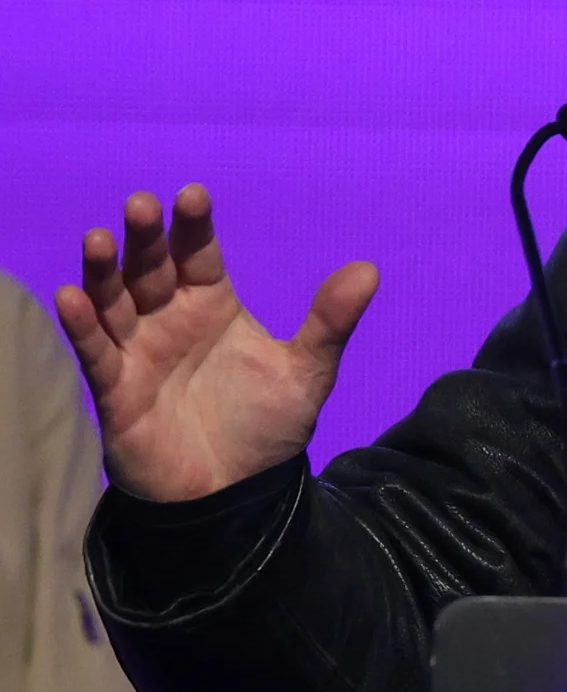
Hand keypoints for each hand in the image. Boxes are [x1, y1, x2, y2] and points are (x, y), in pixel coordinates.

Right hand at [54, 185, 377, 501]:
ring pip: (115, 302)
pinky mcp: (116, 390)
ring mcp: (139, 352)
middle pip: (152, 268)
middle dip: (146, 237)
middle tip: (141, 204)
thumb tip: (370, 269)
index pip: (200, 255)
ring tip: (99, 238)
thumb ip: (331, 322)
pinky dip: (82, 325)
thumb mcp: (307, 372)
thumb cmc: (265, 427)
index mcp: (213, 306)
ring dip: (104, 271)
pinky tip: (71, 296)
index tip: (193, 195)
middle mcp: (170, 319)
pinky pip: (94, 353)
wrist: (236, 495)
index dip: (194, 227)